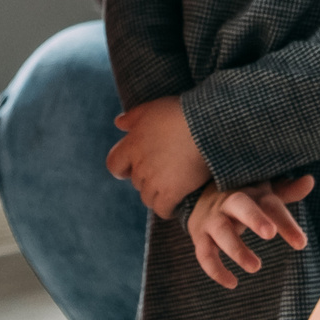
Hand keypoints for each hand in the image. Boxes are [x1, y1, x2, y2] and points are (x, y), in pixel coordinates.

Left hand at [106, 94, 212, 218]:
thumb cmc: (179, 113)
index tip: (132, 167)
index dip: (122, 168)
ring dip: (156, 194)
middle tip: (164, 171)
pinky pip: (162, 210)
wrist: (205, 126)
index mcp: (132, 145)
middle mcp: (140, 165)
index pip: (114, 165)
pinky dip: (167, 209)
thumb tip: (118, 123)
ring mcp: (155, 181)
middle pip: (136, 182)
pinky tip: (176, 204)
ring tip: (171, 187)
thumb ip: (132, 118)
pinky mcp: (172, 192)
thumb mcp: (152, 109)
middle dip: (146, 178)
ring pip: (147, 198)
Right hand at [187, 174, 315, 289]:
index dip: (285, 222)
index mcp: (251, 192)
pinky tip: (232, 283)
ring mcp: (212, 219)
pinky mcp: (199, 236)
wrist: (201, 196)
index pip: (270, 204)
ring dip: (237, 249)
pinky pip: (204, 254)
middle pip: (240, 206)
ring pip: (221, 231)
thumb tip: (310, 180)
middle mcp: (229, 202)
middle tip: (270, 233)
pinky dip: (215, 269)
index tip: (301, 243)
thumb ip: (287, 191)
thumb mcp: (265, 193)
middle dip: (254, 218)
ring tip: (256, 266)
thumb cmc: (244, 200)